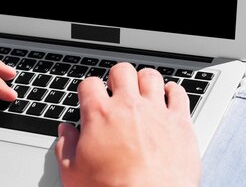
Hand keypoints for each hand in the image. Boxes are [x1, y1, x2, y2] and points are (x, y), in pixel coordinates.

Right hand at [55, 63, 200, 186]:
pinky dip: (173, 91)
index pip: (89, 84)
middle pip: (122, 71)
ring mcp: (157, 112)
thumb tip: (65, 133)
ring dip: (144, 81)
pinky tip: (169, 96)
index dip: (88, 90)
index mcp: (100, 115)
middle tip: (116, 91)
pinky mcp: (180, 123)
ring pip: (151, 76)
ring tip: (142, 91)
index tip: (90, 98)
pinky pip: (179, 94)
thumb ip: (66, 148)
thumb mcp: (74, 175)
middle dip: (117, 78)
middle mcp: (129, 107)